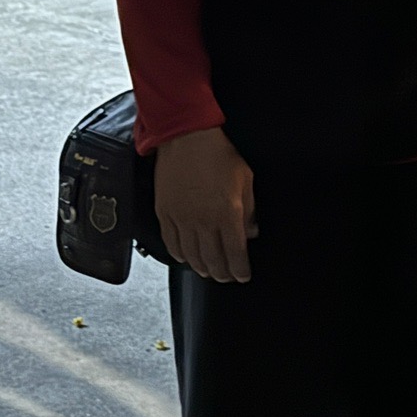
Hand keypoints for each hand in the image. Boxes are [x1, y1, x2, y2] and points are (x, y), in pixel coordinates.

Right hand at [154, 126, 255, 283]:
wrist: (187, 138)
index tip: (243, 275)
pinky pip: (171, 243)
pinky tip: (186, 258)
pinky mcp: (165, 213)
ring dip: (202, 268)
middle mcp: (203, 221)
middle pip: (213, 259)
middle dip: (223, 273)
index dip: (240, 269)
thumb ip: (250, 209)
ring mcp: (181, 219)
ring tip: (209, 272)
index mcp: (227, 213)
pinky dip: (179, 255)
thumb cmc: (218, 154)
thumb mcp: (245, 179)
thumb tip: (252, 231)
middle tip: (228, 278)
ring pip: (191, 255)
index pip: (235, 252)